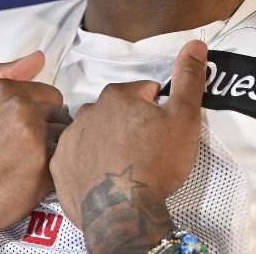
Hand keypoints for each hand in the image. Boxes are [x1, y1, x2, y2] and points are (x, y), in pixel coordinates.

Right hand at [0, 51, 70, 250]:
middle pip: (61, 116)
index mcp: (6, 92)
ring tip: (28, 166)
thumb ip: (1, 74)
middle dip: (50, 131)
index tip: (28, 129)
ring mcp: (35, 141)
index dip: (42, 112)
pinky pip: (64, 165)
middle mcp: (23, 111)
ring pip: (66, 140)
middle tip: (26, 150)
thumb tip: (39, 57)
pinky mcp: (42, 171)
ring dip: (54, 152)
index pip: (51, 95)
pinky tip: (32, 180)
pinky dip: (53, 174)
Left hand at [51, 39, 207, 253]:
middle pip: (116, 112)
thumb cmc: (155, 163)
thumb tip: (195, 44)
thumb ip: (188, 78)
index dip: (158, 112)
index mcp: (116, 95)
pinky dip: (89, 165)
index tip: (162, 133)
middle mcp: (87, 111)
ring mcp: (69, 140)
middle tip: (146, 152)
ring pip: (95, 134)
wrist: (124, 212)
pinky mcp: (60, 168)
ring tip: (126, 168)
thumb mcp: (183, 118)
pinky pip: (76, 159)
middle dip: (131, 126)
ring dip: (108, 144)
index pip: (143, 92)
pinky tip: (105, 179)